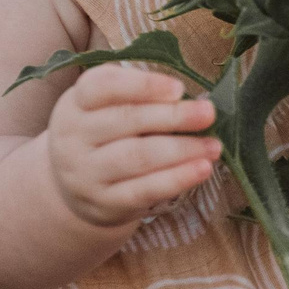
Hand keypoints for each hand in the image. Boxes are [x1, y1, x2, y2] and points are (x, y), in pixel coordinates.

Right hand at [43, 64, 220, 229]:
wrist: (74, 186)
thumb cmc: (104, 134)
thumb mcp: (106, 107)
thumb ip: (138, 95)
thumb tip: (189, 99)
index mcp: (76, 103)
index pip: (101, 86)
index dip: (142, 85)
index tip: (178, 88)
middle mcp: (74, 137)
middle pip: (126, 121)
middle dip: (173, 116)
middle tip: (208, 113)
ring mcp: (86, 173)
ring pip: (137, 157)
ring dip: (181, 150)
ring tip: (213, 146)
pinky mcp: (104, 203)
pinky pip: (144, 190)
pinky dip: (177, 179)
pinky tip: (202, 169)